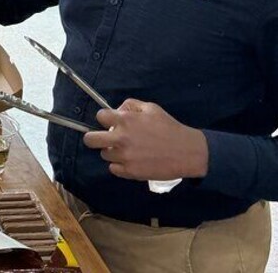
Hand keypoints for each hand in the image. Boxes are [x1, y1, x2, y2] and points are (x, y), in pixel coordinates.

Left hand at [83, 98, 208, 180]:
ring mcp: (124, 156)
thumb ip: (130, 105)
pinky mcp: (129, 172)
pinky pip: (113, 169)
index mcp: (126, 120)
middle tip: (104, 139)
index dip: (105, 119)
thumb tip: (116, 110)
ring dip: (111, 152)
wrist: (187, 152)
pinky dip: (119, 165)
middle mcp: (121, 138)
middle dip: (94, 138)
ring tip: (126, 150)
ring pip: (104, 155)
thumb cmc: (169, 128)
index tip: (110, 122)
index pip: (100, 117)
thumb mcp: (151, 108)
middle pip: (90, 139)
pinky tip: (130, 161)